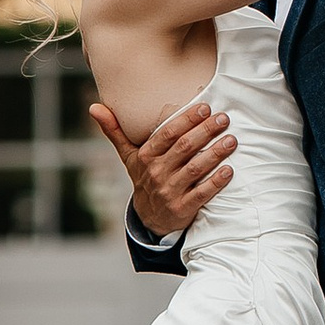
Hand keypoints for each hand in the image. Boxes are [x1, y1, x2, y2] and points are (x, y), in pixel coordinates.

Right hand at [90, 92, 233, 239]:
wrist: (149, 218)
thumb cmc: (144, 177)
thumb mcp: (128, 156)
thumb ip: (115, 130)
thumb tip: (93, 106)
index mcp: (145, 157)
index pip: (167, 134)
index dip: (186, 120)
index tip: (205, 107)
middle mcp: (157, 173)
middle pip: (184, 148)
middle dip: (205, 132)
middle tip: (224, 118)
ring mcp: (169, 191)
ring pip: (195, 169)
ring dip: (215, 154)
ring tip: (231, 140)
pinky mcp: (183, 208)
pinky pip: (202, 193)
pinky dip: (216, 182)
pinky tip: (229, 170)